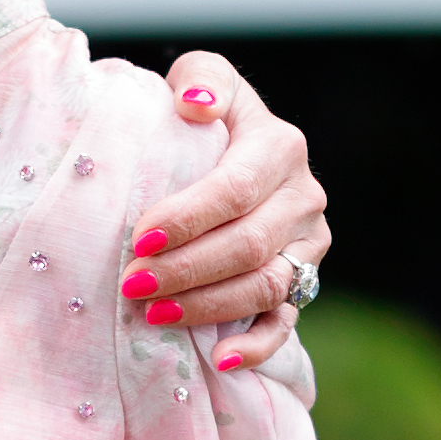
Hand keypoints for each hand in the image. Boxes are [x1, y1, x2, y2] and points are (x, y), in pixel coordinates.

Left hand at [122, 57, 329, 376]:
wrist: (230, 152)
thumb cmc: (202, 118)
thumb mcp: (201, 79)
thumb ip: (201, 79)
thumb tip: (192, 106)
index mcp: (280, 147)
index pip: (234, 190)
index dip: (187, 218)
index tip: (139, 239)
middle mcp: (303, 197)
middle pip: (247, 245)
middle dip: (186, 269)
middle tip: (133, 284)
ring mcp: (307, 246)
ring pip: (264, 286)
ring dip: (208, 306)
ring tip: (155, 314)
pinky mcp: (303, 283)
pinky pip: (285, 322)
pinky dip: (254, 346)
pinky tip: (218, 360)